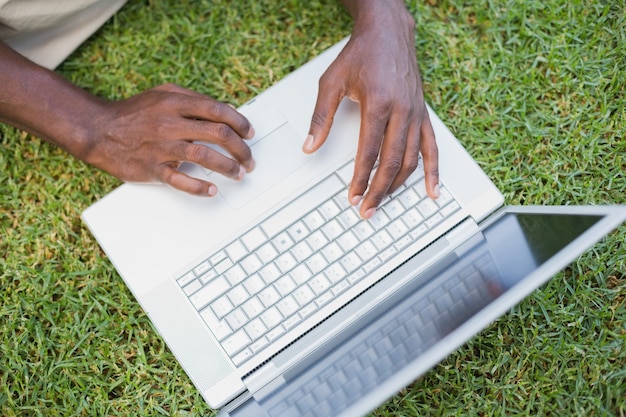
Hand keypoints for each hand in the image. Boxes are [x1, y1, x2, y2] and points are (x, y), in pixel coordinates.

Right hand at [86, 83, 255, 195]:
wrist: (98, 130)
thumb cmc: (134, 113)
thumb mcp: (162, 94)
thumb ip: (192, 99)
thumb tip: (223, 111)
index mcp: (175, 103)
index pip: (218, 110)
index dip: (240, 122)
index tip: (249, 134)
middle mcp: (170, 123)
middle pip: (217, 133)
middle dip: (240, 148)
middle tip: (249, 159)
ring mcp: (161, 147)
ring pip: (203, 156)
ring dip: (227, 167)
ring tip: (239, 174)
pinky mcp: (152, 168)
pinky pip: (179, 180)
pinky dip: (198, 187)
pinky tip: (212, 190)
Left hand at [303, 2, 438, 218]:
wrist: (389, 33)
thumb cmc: (362, 54)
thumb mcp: (332, 82)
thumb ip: (321, 117)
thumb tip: (309, 146)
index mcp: (379, 104)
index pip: (369, 153)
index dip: (361, 179)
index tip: (353, 196)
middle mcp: (402, 111)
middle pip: (392, 162)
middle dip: (379, 190)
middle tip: (367, 210)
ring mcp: (416, 114)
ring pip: (411, 159)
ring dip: (398, 186)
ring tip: (384, 203)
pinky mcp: (424, 114)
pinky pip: (432, 148)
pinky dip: (433, 171)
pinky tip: (433, 190)